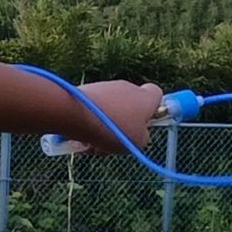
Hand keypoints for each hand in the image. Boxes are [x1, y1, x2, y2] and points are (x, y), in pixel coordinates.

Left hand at [47, 79, 165, 155]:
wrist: (75, 115)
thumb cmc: (112, 130)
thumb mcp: (137, 143)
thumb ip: (142, 137)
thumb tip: (137, 134)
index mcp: (145, 97)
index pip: (156, 94)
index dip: (151, 109)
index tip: (142, 124)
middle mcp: (127, 87)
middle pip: (128, 108)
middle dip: (120, 127)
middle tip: (111, 143)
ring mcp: (105, 87)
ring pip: (107, 112)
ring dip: (101, 129)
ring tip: (91, 144)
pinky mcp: (85, 91)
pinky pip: (91, 110)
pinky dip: (86, 124)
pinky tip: (77, 138)